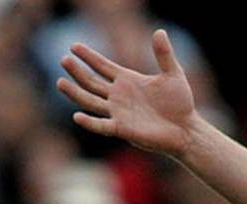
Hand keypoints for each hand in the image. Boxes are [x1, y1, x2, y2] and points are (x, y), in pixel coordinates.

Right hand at [58, 32, 198, 158]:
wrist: (186, 129)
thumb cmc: (180, 103)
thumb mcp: (173, 74)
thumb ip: (164, 54)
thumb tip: (159, 31)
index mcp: (128, 80)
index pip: (102, 66)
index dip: (88, 56)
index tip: (74, 46)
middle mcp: (119, 96)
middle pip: (91, 82)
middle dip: (77, 71)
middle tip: (63, 60)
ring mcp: (119, 112)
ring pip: (90, 101)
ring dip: (75, 93)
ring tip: (60, 82)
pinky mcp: (123, 129)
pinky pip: (103, 125)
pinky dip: (90, 122)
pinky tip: (77, 116)